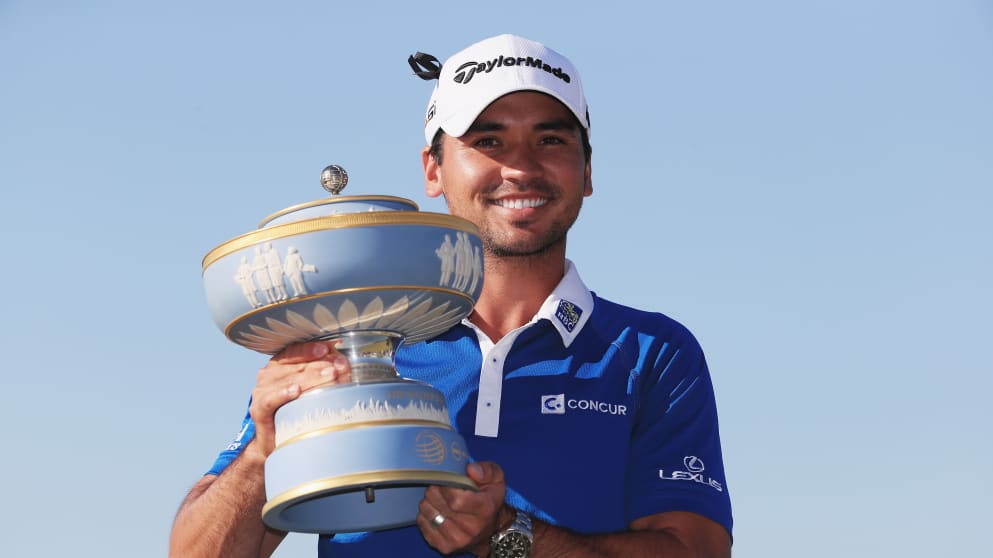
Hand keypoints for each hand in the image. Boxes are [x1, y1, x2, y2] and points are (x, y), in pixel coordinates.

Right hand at [247, 340, 350, 457]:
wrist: (278, 441)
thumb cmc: (297, 411)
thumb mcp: (314, 389)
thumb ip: (325, 373)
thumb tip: (344, 362)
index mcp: (281, 364)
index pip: (296, 350)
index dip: (313, 348)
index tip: (330, 348)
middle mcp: (269, 374)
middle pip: (296, 365)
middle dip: (320, 364)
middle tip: (339, 367)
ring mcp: (262, 391)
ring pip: (286, 379)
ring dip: (309, 377)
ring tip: (329, 376)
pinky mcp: (258, 409)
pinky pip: (269, 399)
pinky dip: (282, 393)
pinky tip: (295, 391)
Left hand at [417, 461, 513, 556]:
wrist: (489, 529)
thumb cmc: (489, 499)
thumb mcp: (496, 479)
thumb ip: (486, 470)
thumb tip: (471, 470)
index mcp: (485, 509)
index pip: (455, 499)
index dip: (447, 484)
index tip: (449, 479)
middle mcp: (472, 528)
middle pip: (437, 501)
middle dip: (437, 489)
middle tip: (443, 487)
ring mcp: (457, 540)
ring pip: (427, 510)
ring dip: (430, 501)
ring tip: (440, 499)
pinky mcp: (444, 547)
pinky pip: (422, 523)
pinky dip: (425, 514)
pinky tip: (437, 511)